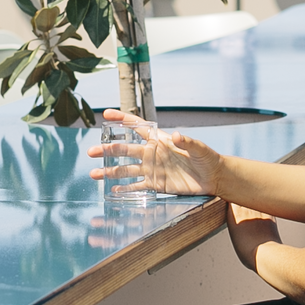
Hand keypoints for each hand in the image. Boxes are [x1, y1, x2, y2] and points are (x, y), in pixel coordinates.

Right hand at [89, 109, 222, 196]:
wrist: (213, 177)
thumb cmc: (207, 158)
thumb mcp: (198, 148)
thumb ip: (187, 142)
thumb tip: (177, 136)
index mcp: (159, 140)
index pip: (137, 126)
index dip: (122, 119)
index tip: (106, 115)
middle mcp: (152, 154)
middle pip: (124, 149)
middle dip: (107, 149)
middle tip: (92, 151)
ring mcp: (152, 169)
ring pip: (126, 169)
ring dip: (110, 171)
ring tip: (95, 174)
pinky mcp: (156, 184)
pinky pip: (136, 187)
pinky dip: (125, 189)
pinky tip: (112, 190)